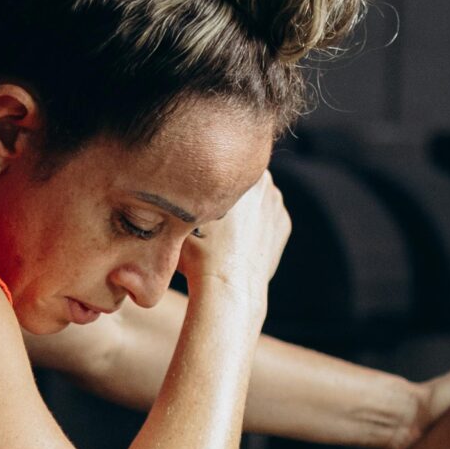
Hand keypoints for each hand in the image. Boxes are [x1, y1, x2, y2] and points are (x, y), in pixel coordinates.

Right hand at [181, 171, 290, 318]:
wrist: (227, 288)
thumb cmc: (199, 250)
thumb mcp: (179, 212)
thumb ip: (182, 193)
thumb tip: (166, 186)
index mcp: (241, 168)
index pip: (223, 160)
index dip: (207, 175)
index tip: (195, 190)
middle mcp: (265, 180)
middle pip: (238, 178)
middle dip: (225, 190)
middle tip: (205, 211)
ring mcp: (277, 203)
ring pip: (253, 198)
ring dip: (240, 208)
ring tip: (221, 231)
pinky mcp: (283, 224)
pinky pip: (265, 218)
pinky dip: (253, 226)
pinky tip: (237, 242)